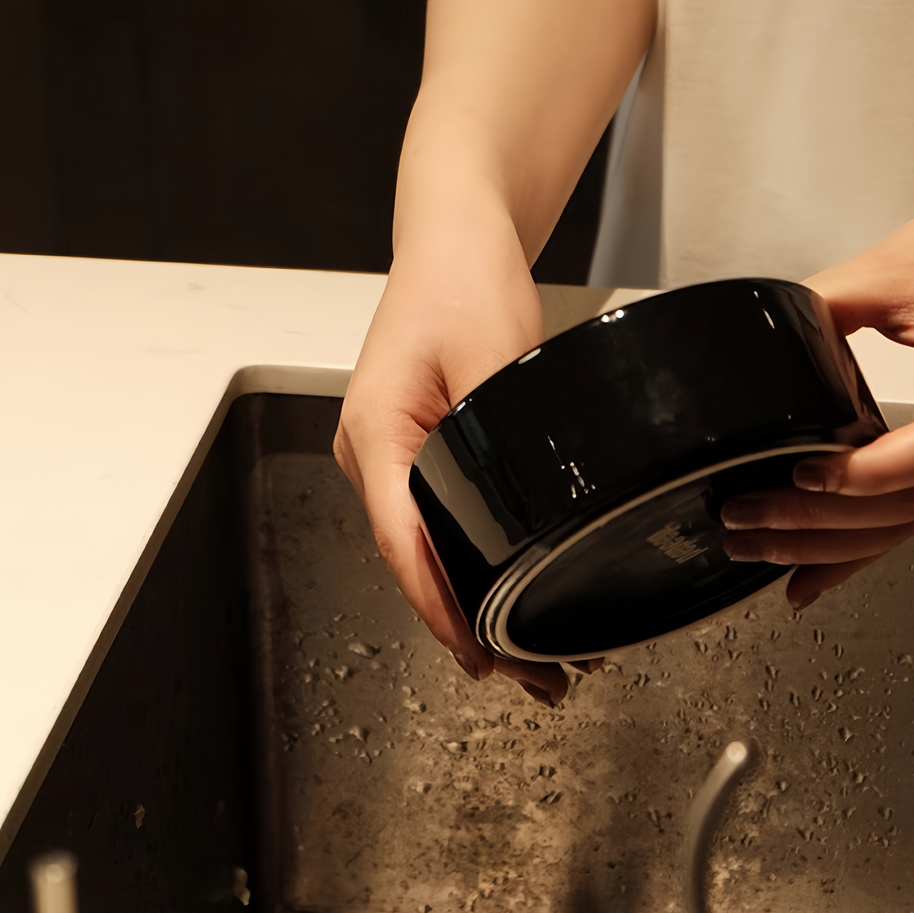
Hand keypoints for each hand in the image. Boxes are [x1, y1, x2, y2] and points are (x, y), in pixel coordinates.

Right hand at [333, 0, 654, 704]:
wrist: (455, 233)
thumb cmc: (461, 277)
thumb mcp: (492, 347)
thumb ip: (504, 419)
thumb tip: (532, 494)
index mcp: (376, 436)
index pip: (408, 549)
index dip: (446, 613)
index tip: (484, 659)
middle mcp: (373, 456)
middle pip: (417, 565)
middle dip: (472, 627)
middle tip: (540, 679)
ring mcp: (391, 456)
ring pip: (428, 551)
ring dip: (476, 603)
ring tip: (537, 658)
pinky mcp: (417, 450)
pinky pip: (439, 524)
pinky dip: (475, 564)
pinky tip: (512, 592)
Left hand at [720, 207, 913, 609]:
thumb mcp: (896, 266)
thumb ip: (830, 304)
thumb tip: (769, 342)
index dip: (871, 472)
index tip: (806, 474)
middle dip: (823, 524)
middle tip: (750, 522)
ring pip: (911, 522)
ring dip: (832, 546)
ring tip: (762, 549)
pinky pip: (913, 512)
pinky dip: (860, 543)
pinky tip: (815, 570)